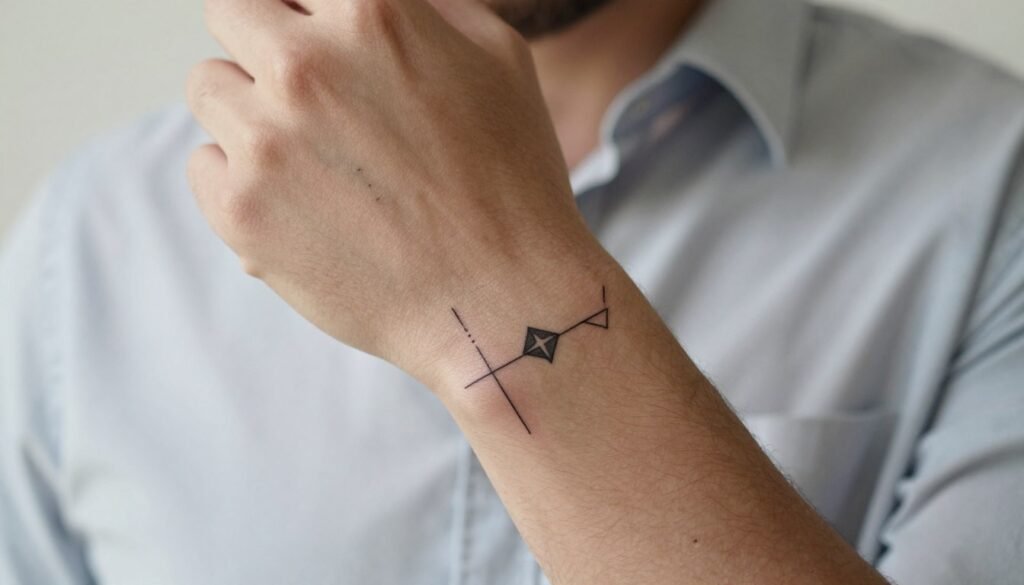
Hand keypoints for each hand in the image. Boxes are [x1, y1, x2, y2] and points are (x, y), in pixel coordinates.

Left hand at [185, 0, 601, 374]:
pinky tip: (298, 204)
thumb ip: (425, 11)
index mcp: (371, 14)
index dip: (305, 8)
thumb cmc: (513, 182)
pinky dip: (240, 179)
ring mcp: (265, 141)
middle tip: (304, 90)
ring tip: (311, 158)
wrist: (503, 302)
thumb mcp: (498, 60)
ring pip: (208, 88)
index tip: (313, 34)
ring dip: (249, 110)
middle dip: (260, 41)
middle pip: (229, 12)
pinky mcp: (241, 211)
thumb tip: (359, 10)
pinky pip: (204, 164)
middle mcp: (305, 66)